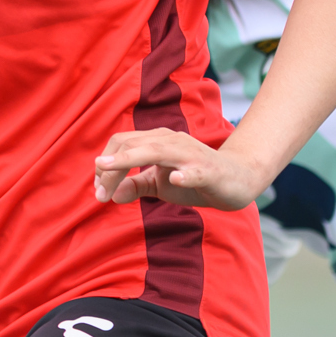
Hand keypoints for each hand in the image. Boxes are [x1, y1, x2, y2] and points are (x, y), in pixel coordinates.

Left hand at [92, 129, 266, 210]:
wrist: (237, 181)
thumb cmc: (196, 178)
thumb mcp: (160, 184)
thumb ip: (136, 185)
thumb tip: (110, 194)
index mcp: (157, 141)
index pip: (123, 143)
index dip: (105, 163)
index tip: (97, 190)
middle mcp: (171, 141)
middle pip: (132, 145)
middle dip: (110, 168)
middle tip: (98, 195)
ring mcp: (190, 154)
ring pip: (156, 150)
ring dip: (128, 162)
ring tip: (108, 170)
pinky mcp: (209, 170)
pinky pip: (195, 170)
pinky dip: (184, 174)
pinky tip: (176, 178)